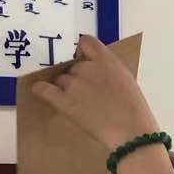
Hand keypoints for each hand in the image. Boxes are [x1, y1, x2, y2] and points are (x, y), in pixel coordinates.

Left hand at [30, 35, 158, 149]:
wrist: (130, 131)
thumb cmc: (134, 109)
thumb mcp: (125, 80)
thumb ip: (108, 70)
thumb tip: (96, 71)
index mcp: (105, 59)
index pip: (85, 42)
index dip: (82, 51)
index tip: (84, 60)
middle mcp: (86, 67)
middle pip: (72, 66)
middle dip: (75, 76)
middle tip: (85, 92)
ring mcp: (73, 84)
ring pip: (60, 79)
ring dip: (64, 87)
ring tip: (75, 102)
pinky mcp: (63, 101)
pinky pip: (44, 90)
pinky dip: (40, 89)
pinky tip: (39, 90)